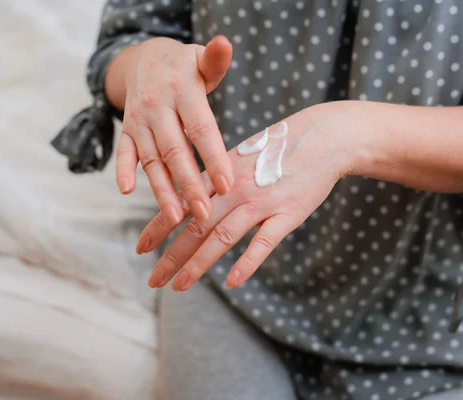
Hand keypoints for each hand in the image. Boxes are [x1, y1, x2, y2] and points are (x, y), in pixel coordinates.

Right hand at [115, 36, 233, 222]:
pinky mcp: (128, 130)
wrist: (145, 60)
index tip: (227, 185)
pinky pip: (124, 152)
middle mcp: (157, 106)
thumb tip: (225, 43)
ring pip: (152, 160)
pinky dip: (123, 170)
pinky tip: (128, 191)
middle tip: (204, 213)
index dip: (212, 157)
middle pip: (174, 150)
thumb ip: (216, 60)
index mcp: (182, 90)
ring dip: (162, 190)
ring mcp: (140, 120)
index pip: (200, 128)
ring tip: (175, 217)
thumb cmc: (184, 67)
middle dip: (189, 184)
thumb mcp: (201, 59)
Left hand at [137, 103, 357, 289]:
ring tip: (178, 286)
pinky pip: (263, 242)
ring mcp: (260, 202)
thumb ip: (219, 177)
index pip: (181, 204)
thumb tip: (198, 197)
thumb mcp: (242, 155)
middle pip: (196, 226)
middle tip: (153, 280)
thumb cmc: (281, 147)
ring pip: (222, 237)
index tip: (140, 248)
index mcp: (221, 174)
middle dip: (171, 256)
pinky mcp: (287, 213)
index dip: (158, 227)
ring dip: (198, 264)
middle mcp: (234, 189)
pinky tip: (232, 282)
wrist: (322, 138)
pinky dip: (247, 263)